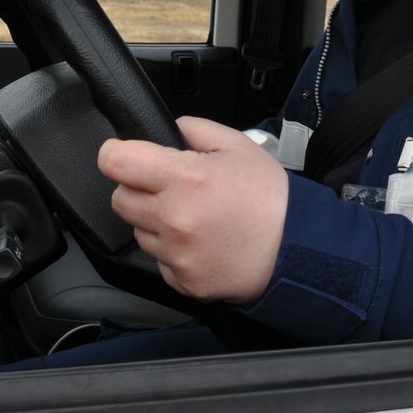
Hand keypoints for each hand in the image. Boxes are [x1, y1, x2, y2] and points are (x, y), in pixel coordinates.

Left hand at [100, 116, 288, 302]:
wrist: (297, 250)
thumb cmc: (271, 198)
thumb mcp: (239, 146)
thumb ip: (195, 130)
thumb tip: (168, 130)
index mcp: (185, 179)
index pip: (116, 162)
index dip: (115, 153)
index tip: (123, 154)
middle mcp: (174, 219)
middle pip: (120, 199)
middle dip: (137, 188)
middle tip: (170, 188)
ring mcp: (176, 255)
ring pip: (139, 231)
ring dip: (156, 221)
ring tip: (193, 218)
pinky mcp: (182, 282)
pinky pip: (159, 261)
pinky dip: (173, 252)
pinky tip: (201, 243)